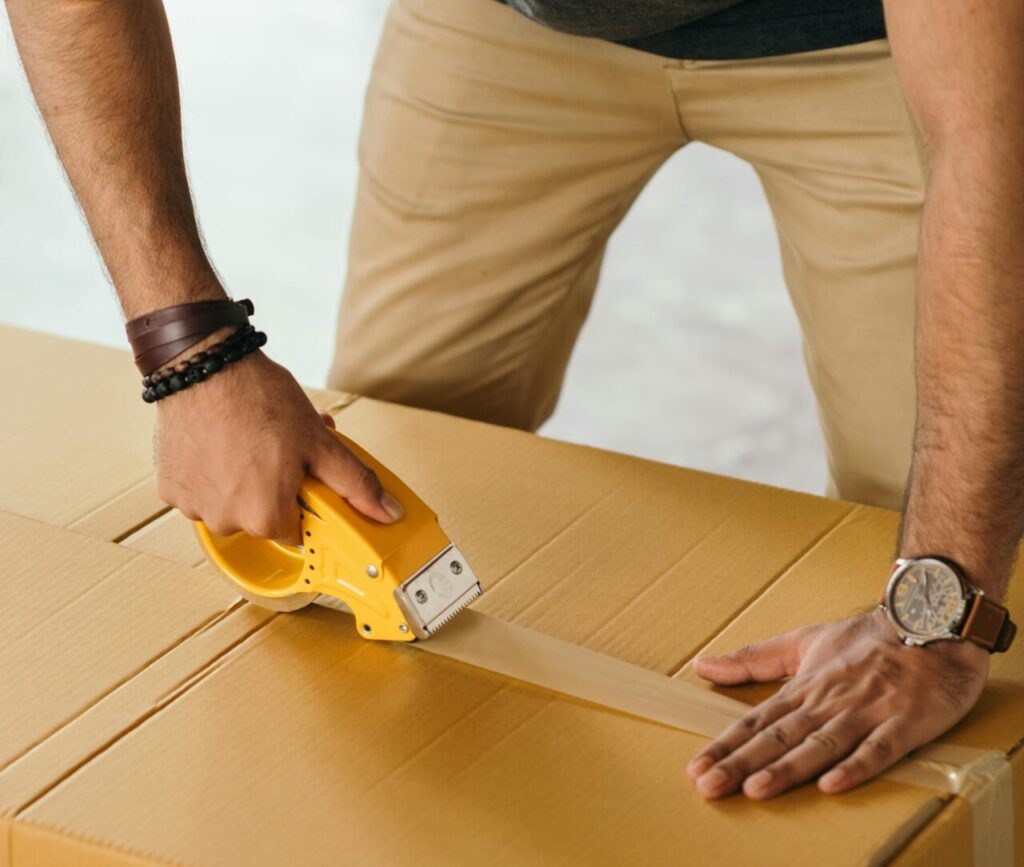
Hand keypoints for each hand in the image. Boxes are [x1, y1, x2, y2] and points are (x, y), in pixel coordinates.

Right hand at [153, 344, 403, 544]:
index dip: (302, 501)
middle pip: (261, 516)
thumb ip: (356, 483)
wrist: (203, 365)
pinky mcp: (168, 485)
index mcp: (265, 518)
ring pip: (228, 502)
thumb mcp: (320, 442)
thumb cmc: (261, 400)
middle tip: (278, 449)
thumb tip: (389, 513)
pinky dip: (209, 471)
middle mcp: (225, 521)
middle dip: (272, 486)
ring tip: (248, 438)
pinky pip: (199, 488)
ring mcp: (192, 505)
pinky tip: (218, 440)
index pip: (295, 530)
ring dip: (240, 479)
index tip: (301, 475)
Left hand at [687, 609, 988, 799]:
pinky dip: (856, 766)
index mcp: (804, 687)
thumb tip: (701, 664)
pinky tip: (833, 784)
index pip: (757, 721)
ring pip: (821, 744)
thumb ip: (754, 658)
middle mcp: (828, 702)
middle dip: (742, 762)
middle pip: (779, 736)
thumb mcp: (803, 641)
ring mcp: (866, 712)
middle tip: (709, 785)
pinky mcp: (904, 723)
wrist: (930, 622)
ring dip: (788, 767)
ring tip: (756, 788)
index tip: (696, 767)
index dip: (726, 745)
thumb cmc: (867, 639)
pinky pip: (879, 749)